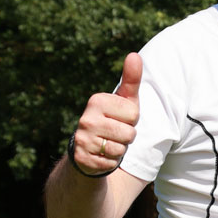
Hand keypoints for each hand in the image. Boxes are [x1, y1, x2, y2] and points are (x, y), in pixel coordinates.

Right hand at [72, 52, 140, 175]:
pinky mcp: (82, 158)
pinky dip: (110, 162)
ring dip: (119, 150)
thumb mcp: (125, 101)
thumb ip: (131, 79)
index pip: (134, 115)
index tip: (119, 120)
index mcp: (96, 101)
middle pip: (129, 134)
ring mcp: (82, 139)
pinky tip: (101, 156)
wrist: (89, 151)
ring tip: (108, 144)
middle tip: (114, 134)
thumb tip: (134, 55)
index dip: (132, 121)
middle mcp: (86, 119)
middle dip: (127, 138)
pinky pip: (111, 163)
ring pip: (120, 150)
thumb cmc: (113, 121)